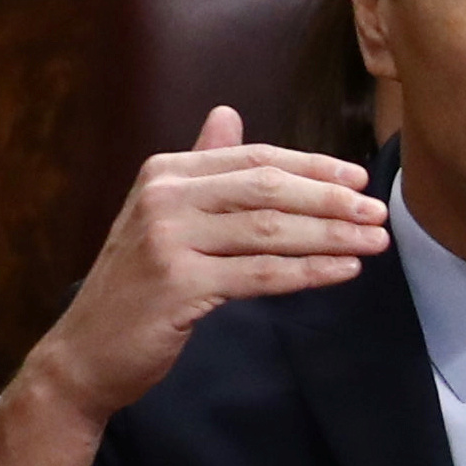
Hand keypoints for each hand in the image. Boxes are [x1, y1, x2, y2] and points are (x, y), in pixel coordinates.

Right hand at [0, 106, 384, 465]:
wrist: (86, 352)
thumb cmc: (138, 283)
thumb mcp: (163, 216)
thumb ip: (201, 167)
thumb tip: (227, 114)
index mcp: (164, 174)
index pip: (255, 160)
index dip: (313, 167)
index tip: (360, 178)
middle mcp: (163, 199)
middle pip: (268, 189)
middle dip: (332, 200)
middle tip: (378, 212)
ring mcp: (167, 241)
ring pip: (271, 231)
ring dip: (333, 236)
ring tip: (375, 241)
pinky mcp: (178, 286)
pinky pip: (262, 274)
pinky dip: (310, 271)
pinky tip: (345, 270)